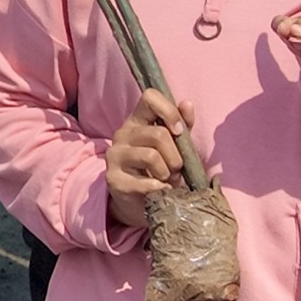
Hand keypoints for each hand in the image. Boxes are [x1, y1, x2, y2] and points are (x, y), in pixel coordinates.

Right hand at [104, 88, 196, 228]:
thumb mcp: (175, 147)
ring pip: (151, 156)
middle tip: (175, 168)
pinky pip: (145, 181)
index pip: (150, 98)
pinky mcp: (113, 178)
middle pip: (158, 134)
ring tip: (166, 179)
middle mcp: (122, 134)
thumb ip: (182, 126)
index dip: (169, 111)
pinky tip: (160, 190)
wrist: (141, 202)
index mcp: (138, 121)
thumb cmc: (161, 169)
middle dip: (176, 156)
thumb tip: (187, 103)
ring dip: (167, 173)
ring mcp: (114, 155)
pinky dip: (160, 188)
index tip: (179, 132)